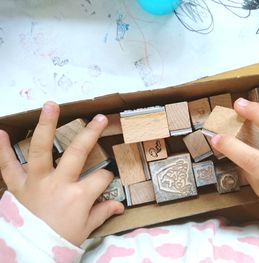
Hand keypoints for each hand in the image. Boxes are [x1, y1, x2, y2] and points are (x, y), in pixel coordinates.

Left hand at [0, 102, 123, 245]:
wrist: (30, 254)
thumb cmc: (60, 241)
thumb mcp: (85, 229)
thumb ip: (102, 213)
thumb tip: (120, 206)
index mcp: (80, 196)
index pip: (102, 178)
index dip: (108, 178)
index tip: (106, 182)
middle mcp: (59, 184)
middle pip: (78, 153)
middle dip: (91, 134)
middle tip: (99, 118)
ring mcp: (36, 182)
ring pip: (42, 150)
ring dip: (46, 126)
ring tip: (51, 105)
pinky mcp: (17, 187)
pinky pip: (7, 166)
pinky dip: (2, 150)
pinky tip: (0, 132)